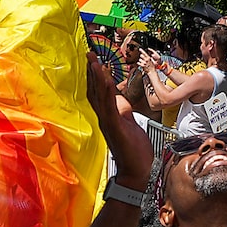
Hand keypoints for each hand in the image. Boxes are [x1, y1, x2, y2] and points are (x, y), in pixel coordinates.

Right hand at [85, 56, 152, 181]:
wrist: (138, 172)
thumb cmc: (135, 152)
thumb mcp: (130, 125)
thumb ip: (124, 112)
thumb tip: (122, 100)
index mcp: (108, 117)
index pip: (98, 93)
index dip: (95, 77)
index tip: (93, 60)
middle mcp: (104, 118)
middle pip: (94, 91)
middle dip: (91, 72)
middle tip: (88, 53)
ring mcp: (108, 122)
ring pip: (99, 95)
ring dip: (96, 77)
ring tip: (93, 60)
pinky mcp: (115, 127)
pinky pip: (109, 105)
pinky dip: (106, 91)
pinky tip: (105, 79)